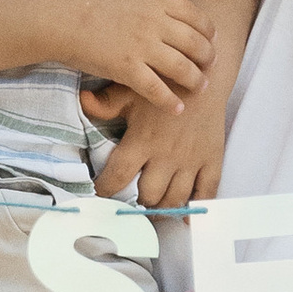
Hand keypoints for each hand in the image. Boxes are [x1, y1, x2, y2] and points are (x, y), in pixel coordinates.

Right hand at [62, 0, 213, 106]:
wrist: (60, 18)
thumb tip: (166, 14)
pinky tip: (178, 108)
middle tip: (210, 67)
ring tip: (201, 88)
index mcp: (154, 2)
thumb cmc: (87, 4)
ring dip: (196, 80)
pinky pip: (157, 89)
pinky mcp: (127, 69)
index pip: (195, 16)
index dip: (208, 30)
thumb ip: (151, 5)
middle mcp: (154, 23)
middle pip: (195, 43)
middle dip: (207, 57)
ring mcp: (142, 46)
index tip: (211, 40)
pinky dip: (171, 101)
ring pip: (182, 67)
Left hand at [84, 80, 225, 209]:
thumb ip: (104, 103)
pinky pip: (206, 192)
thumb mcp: (130, 90)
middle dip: (136, 204)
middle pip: (148, 195)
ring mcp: (191, 160)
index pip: (119, 175)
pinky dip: (196, 208)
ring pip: (174, 199)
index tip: (99, 195)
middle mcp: (167, 155)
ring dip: (161, 210)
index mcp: (143, 140)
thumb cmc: (164, 82)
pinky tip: (186, 216)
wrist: (205, 75)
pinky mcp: (211, 160)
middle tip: (128, 206)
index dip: (106, 190)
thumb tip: (81, 100)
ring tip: (151, 210)